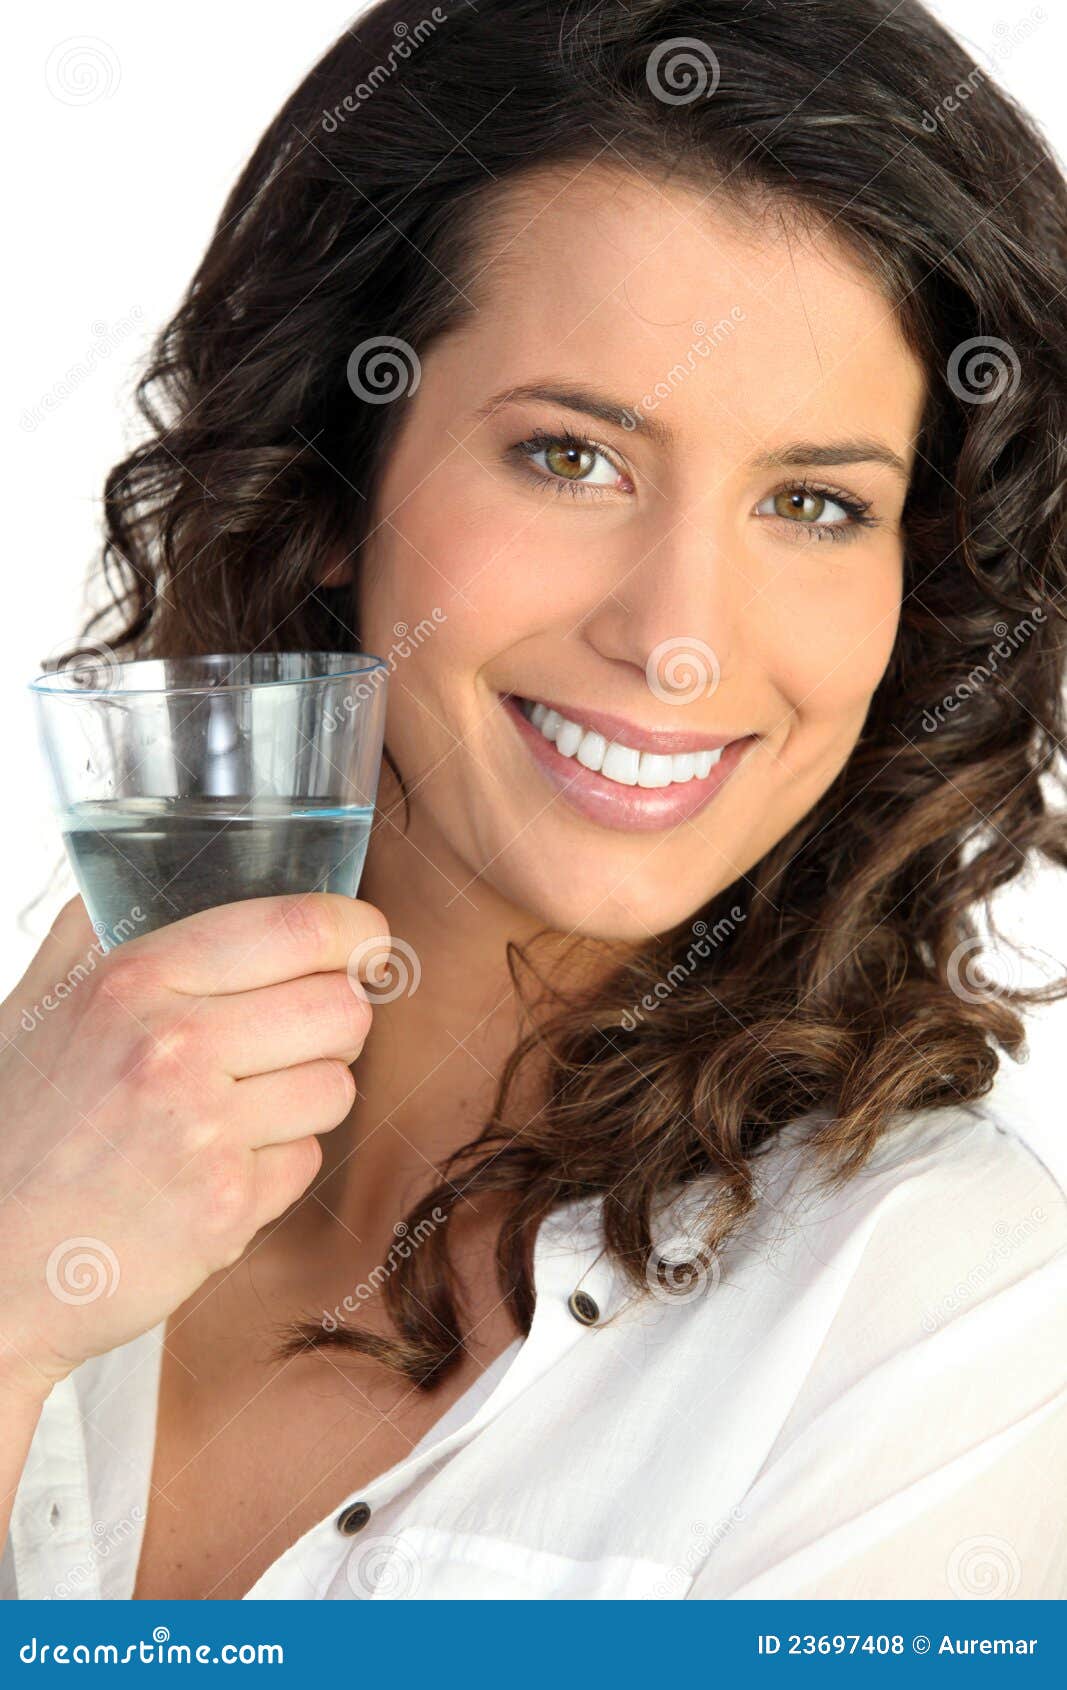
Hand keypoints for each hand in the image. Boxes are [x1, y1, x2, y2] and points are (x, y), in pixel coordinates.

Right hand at [0, 890, 389, 1397]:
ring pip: (336, 1086)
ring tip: (234, 1116)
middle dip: (333, 1022)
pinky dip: (273, 1168)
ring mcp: (204, 1130)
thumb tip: (143, 874)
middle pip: (341, 1007)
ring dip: (302, 1100)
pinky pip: (306, 1161)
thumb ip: (92, 937)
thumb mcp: (33, 1011)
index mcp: (133, 980)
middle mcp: (175, 1046)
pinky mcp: (227, 1207)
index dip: (354, 930)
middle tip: (290, 1041)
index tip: (360, 943)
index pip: (298, 927)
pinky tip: (211, 1173)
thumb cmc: (8, 1138)